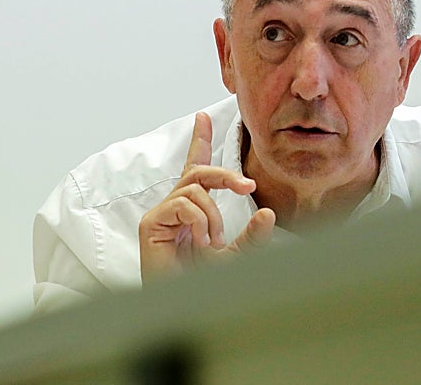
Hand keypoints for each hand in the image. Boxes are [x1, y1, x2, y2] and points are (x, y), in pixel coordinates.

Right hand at [138, 112, 275, 281]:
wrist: (183, 303)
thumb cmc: (202, 282)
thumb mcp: (237, 255)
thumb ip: (253, 236)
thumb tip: (268, 213)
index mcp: (194, 209)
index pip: (196, 168)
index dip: (199, 141)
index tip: (202, 117)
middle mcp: (176, 207)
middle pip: (200, 171)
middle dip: (226, 174)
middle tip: (247, 186)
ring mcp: (161, 214)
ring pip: (195, 187)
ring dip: (213, 213)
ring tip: (213, 241)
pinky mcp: (151, 224)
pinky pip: (183, 204)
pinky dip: (200, 221)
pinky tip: (201, 242)